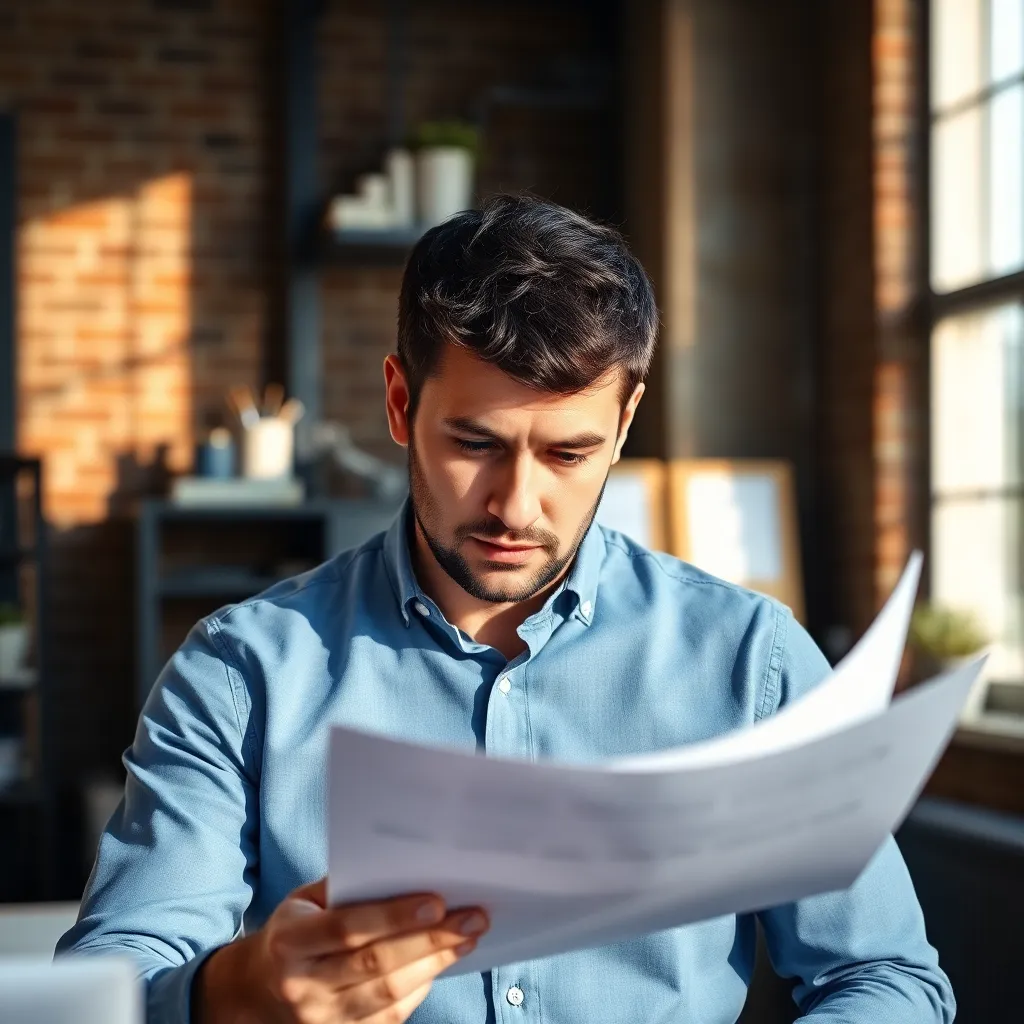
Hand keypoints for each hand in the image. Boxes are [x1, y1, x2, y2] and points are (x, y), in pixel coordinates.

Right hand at [196, 878, 488, 1022]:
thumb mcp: (303, 901)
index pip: (347, 928)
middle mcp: (302, 985)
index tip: (437, 901)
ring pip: (387, 994)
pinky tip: (441, 964)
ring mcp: (320, 1018)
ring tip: (467, 938)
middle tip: (473, 918)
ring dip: (434, 964)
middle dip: (430, 939)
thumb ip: (346, 887)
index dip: (393, 916)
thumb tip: (404, 869)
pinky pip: (388, 1017)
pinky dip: (420, 989)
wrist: (257, 990)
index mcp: (289, 942)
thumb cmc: (294, 930)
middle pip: (375, 964)